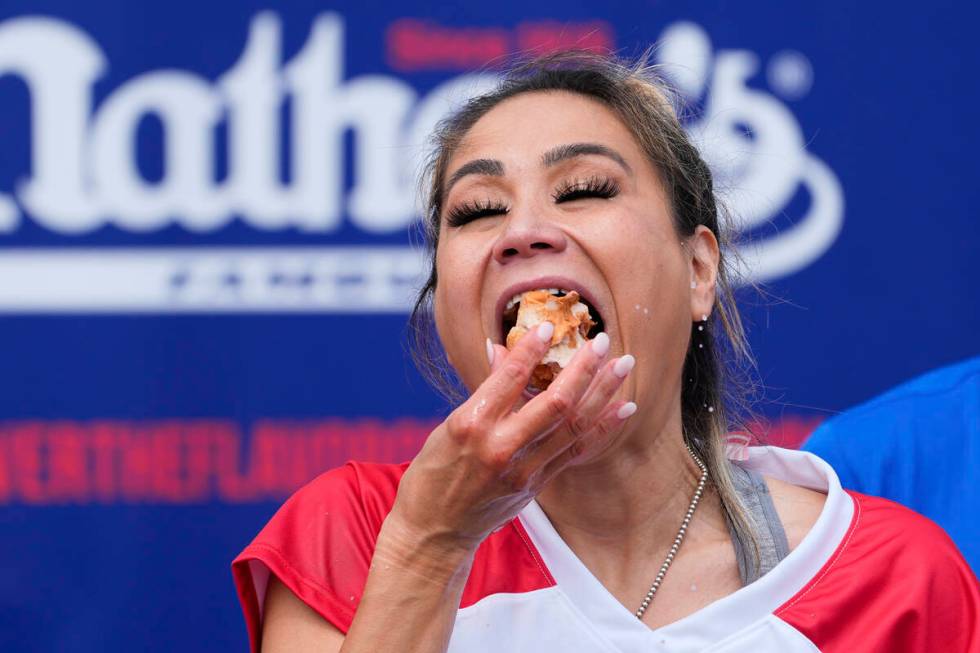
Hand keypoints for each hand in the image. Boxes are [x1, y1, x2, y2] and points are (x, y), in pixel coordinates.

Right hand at [387, 323, 635, 558]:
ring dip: (603, 392)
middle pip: (555, 402)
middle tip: (602, 339)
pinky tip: (623, 407)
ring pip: (574, 425)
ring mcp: (524, 469)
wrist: (435, 531)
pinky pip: (577, 450)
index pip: (510, 377)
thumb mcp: (447, 425)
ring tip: (624, 364)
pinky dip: (602, 427)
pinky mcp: (537, 484)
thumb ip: (483, 391)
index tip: (549, 326)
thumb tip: (501, 349)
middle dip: (583, 368)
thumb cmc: (433, 472)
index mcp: (472, 424)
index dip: (532, 349)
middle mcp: (501, 446)